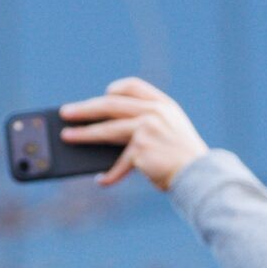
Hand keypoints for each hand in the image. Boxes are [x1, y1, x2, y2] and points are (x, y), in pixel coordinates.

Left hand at [58, 77, 207, 190]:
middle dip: (85, 109)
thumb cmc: (182, 159)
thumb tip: (102, 133)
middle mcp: (155, 112)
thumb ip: (145, 125)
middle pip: (111, 105)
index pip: (134, 86)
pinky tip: (101, 181)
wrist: (201, 176)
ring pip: (106, 129)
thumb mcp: (168, 133)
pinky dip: (110, 175)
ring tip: (66, 136)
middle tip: (65, 113)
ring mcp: (147, 128)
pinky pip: (118, 162)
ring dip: (83, 134)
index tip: (103, 93)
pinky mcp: (141, 148)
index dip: (116, 89)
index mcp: (163, 105)